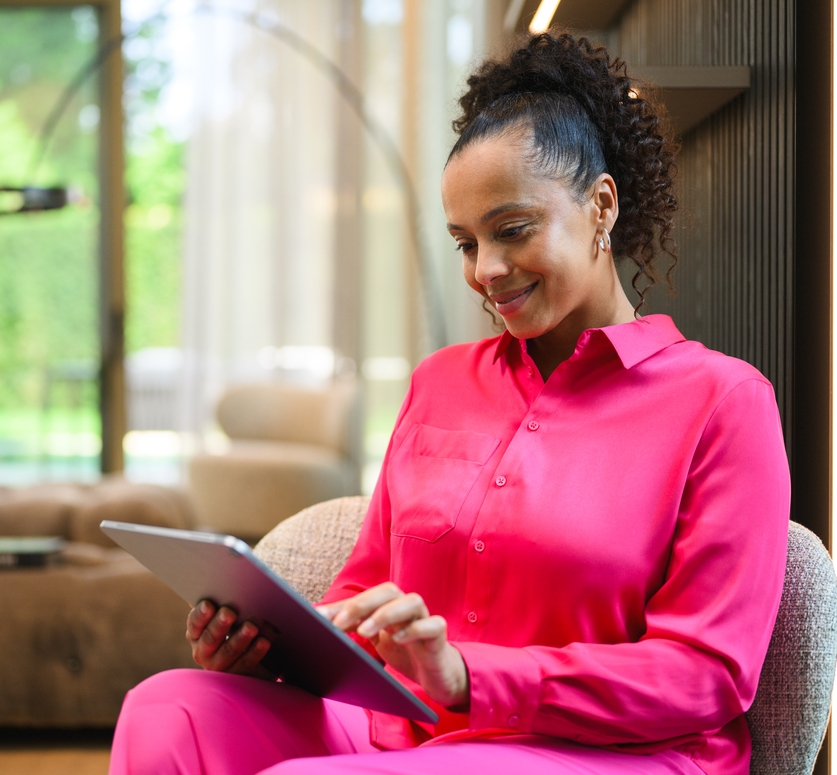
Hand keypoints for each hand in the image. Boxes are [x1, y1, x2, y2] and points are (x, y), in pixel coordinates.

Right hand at [186, 600, 274, 679]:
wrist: (249, 653)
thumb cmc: (234, 623)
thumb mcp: (225, 615)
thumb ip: (221, 604)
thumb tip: (222, 584)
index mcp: (196, 633)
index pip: (194, 623)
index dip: (201, 614)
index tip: (209, 604)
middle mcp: (203, 652)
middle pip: (211, 638)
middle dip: (220, 625)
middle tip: (230, 612)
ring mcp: (219, 666)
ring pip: (228, 652)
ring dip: (240, 639)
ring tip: (252, 626)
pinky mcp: (236, 676)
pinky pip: (245, 665)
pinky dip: (255, 652)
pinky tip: (264, 641)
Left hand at [317, 583, 468, 708]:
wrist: (438, 673)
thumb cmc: (405, 652)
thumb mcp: (375, 641)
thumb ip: (353, 629)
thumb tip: (318, 621)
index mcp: (389, 606)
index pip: (364, 598)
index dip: (341, 606)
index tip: (318, 617)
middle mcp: (406, 608)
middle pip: (388, 591)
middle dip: (361, 605)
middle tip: (339, 625)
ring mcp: (425, 619)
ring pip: (412, 601)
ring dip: (386, 613)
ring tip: (364, 632)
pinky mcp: (439, 636)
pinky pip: (433, 624)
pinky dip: (416, 629)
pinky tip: (399, 640)